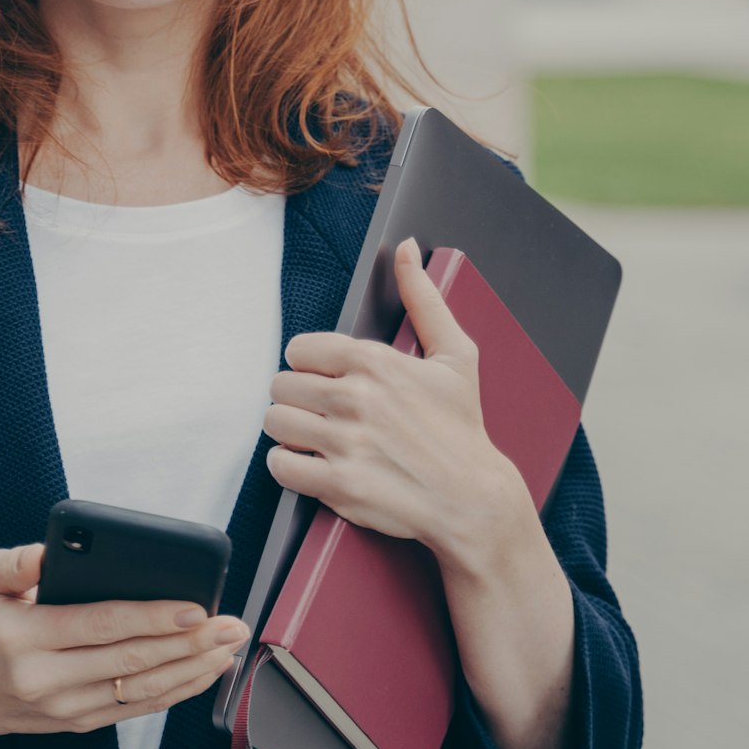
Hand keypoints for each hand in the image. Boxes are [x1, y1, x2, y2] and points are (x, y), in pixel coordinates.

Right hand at [0, 543, 250, 743]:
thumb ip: (15, 561)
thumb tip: (48, 550)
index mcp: (26, 638)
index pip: (101, 625)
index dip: (152, 617)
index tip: (195, 607)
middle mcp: (47, 679)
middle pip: (131, 660)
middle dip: (189, 642)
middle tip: (230, 624)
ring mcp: (67, 708)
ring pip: (142, 690)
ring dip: (193, 669)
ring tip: (229, 646)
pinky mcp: (82, 723)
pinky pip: (138, 709)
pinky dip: (178, 690)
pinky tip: (206, 671)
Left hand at [262, 236, 531, 572]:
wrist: (473, 500)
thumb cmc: (462, 428)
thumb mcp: (455, 356)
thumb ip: (423, 299)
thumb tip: (406, 248)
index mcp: (375, 362)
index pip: (299, 348)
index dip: (310, 366)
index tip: (327, 380)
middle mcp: (356, 398)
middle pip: (281, 385)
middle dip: (297, 399)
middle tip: (320, 412)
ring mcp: (345, 443)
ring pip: (275, 422)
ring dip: (290, 432)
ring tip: (315, 438)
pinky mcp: (339, 484)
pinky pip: (280, 465)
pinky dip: (289, 466)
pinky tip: (311, 464)